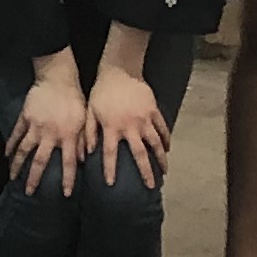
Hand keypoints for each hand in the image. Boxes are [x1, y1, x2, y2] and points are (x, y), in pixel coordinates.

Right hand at [6, 67, 87, 191]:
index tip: (65, 194)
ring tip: (13, 178)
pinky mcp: (25, 118)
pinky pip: (16, 134)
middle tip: (30, 192)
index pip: (68, 162)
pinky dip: (10, 145)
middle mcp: (50, 134)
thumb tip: (84, 160)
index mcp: (68, 135)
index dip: (67, 179)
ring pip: (24, 150)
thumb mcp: (85, 119)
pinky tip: (6, 156)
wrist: (58, 78)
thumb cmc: (75, 99)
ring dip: (17, 165)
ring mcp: (35, 126)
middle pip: (41, 161)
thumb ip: (84, 140)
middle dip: (35, 178)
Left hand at [86, 64, 167, 188]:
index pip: (110, 153)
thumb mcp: (90, 112)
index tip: (111, 184)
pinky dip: (166, 139)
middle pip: (140, 154)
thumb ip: (89, 133)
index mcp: (112, 127)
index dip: (110, 169)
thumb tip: (88, 153)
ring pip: (156, 143)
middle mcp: (130, 126)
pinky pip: (163, 128)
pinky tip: (168, 149)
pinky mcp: (154, 111)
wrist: (119, 70)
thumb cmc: (101, 92)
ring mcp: (144, 118)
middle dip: (145, 172)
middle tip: (151, 186)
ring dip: (161, 159)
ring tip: (165, 172)